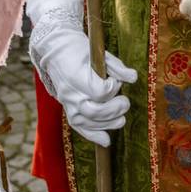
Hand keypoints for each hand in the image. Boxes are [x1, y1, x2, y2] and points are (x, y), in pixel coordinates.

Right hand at [39, 30, 136, 145]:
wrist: (56, 52)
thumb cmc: (80, 50)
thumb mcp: (100, 53)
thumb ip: (117, 67)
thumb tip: (133, 78)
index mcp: (77, 76)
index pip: (99, 92)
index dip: (112, 89)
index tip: (116, 82)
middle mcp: (70, 93)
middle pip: (94, 111)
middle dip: (113, 110)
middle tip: (125, 103)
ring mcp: (67, 104)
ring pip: (88, 122)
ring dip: (108, 124)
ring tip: (122, 118)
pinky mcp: (68, 110)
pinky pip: (80, 127)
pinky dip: (94, 135)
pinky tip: (107, 141)